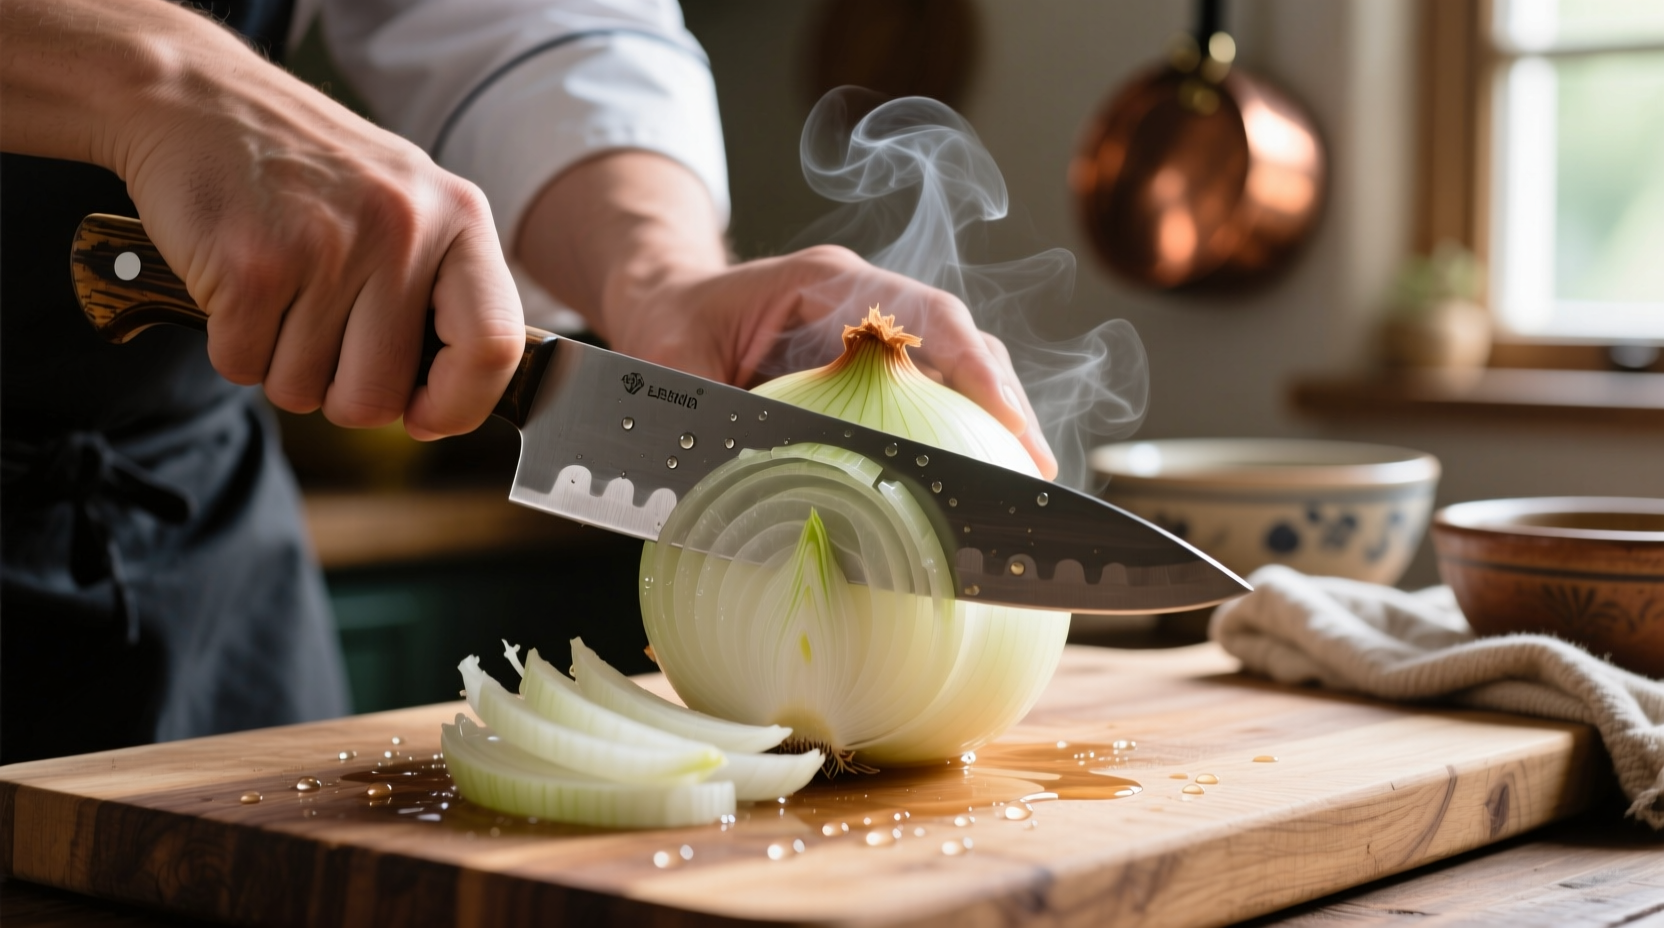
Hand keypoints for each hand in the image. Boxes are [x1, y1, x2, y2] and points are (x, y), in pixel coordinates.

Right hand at [1, 0, 524, 437]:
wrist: (195, 97)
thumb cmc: (311, 169)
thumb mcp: (407, 203)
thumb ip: (442, 291)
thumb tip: (453, 406)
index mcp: (459, 217)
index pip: (495, 346)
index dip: (459, 405)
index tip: (424, 416)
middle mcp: (402, 230)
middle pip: (381, 396)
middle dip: (342, 393)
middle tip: (322, 339)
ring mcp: (327, 247)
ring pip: (305, 391)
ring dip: (281, 366)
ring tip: (279, 295)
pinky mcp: (252, 265)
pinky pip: (244, 368)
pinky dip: (232, 346)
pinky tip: (239, 286)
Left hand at [518, 152, 1057, 478]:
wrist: (659, 300)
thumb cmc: (666, 324)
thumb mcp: (672, 363)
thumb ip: (704, 417)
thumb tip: (734, 484)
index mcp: (825, 283)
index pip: (924, 313)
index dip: (972, 364)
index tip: (1006, 416)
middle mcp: (863, 303)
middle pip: (960, 342)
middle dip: (1004, 402)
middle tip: (1036, 472)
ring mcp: (871, 336)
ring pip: (954, 369)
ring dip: (991, 421)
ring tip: (1022, 486)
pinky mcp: (868, 371)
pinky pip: (927, 394)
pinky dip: (954, 433)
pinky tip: (970, 482)